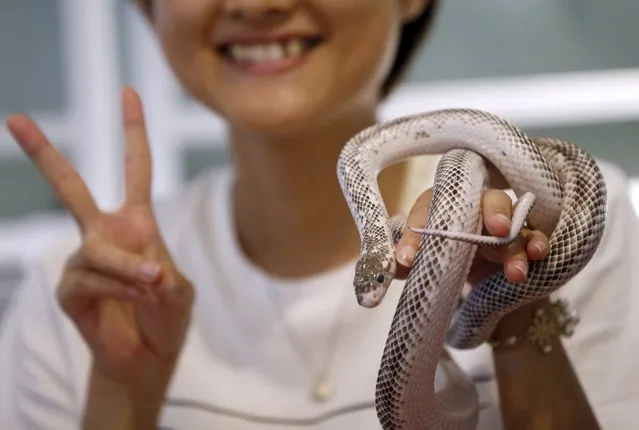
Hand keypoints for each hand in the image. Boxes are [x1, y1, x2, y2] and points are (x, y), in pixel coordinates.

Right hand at [6, 87, 193, 382]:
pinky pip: (90, 277)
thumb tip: (139, 269)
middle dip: (43, 154)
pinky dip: (118, 287)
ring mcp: (82, 259)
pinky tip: (135, 299)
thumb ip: (161, 273)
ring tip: (152, 285)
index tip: (128, 92)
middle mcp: (104, 233)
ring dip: (129, 270)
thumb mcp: (178, 289)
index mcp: (136, 222)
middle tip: (15, 118)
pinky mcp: (68, 288)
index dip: (133, 131)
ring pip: (97, 249)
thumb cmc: (167, 316)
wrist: (149, 355)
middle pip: (70, 187)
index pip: (135, 168)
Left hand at [394, 187, 549, 287]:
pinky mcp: (522, 237)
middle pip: (485, 198)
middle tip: (497, 230)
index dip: (416, 232)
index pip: (427, 208)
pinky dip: (538, 242)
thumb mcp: (417, 257)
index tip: (408, 259)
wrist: (467, 269)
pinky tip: (539, 255)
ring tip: (515, 272)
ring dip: (517, 244)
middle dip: (493, 212)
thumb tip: (392, 266)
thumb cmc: (438, 251)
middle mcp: (472, 204)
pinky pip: (534, 234)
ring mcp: (501, 219)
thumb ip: (402, 259)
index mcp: (438, 204)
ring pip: (514, 220)